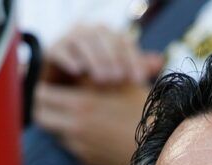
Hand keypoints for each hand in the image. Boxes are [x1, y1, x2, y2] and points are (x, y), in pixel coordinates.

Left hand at [32, 83, 151, 164]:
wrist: (162, 144)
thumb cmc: (143, 108)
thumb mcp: (116, 82)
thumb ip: (90, 76)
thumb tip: (70, 71)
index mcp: (80, 104)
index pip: (40, 95)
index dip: (42, 88)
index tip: (48, 84)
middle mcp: (74, 128)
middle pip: (41, 117)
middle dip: (44, 107)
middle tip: (52, 100)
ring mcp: (79, 148)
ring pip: (56, 133)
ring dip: (60, 124)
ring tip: (76, 114)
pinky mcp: (88, 162)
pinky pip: (73, 147)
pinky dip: (77, 139)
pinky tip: (93, 131)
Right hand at [41, 24, 161, 87]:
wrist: (59, 84)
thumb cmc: (93, 80)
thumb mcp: (115, 74)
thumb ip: (135, 66)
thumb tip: (159, 61)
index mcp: (108, 36)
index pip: (124, 42)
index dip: (133, 59)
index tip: (139, 80)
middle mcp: (90, 32)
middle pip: (104, 39)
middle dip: (113, 59)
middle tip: (119, 79)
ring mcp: (70, 37)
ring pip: (83, 42)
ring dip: (93, 59)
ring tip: (102, 79)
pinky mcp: (52, 48)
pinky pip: (61, 49)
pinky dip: (68, 58)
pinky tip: (77, 71)